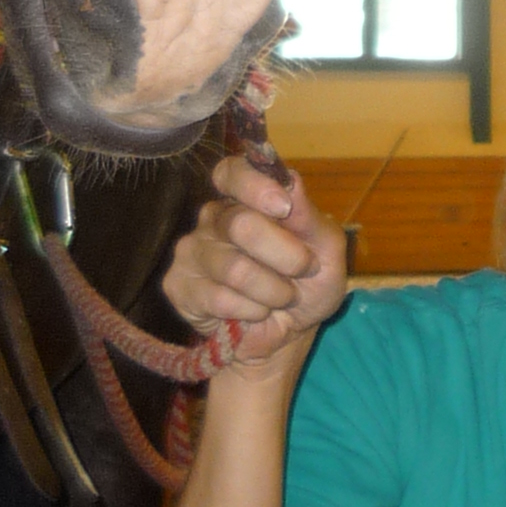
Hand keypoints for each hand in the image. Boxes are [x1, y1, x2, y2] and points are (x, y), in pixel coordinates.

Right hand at [162, 152, 349, 377]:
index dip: (254, 186)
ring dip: (273, 291)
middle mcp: (214, 219)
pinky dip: (252, 311)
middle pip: (240, 224)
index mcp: (247, 200)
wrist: (289, 334)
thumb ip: (310, 218)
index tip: (282, 207)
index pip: (232, 172)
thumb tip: (292, 182)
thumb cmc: (307, 285)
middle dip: (286, 256)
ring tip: (281, 297)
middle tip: (302, 270)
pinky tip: (255, 312)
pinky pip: (219, 298)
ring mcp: (192, 250)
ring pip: (235, 269)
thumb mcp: (326, 252)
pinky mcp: (179, 285)